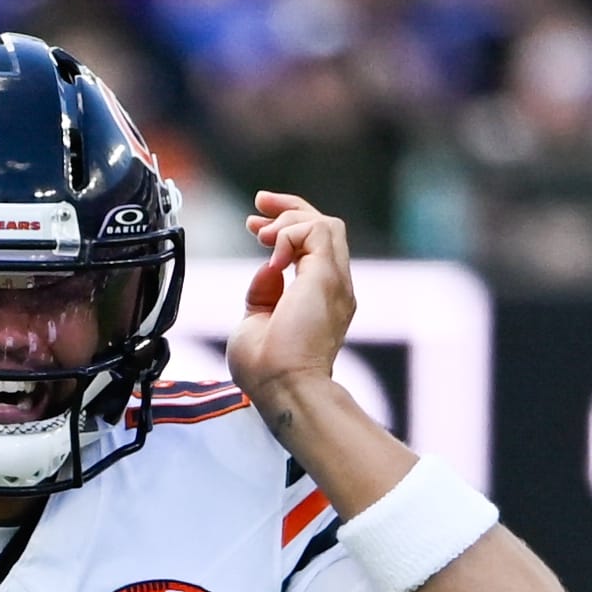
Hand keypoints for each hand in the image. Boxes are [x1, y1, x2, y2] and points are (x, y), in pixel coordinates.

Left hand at [224, 191, 355, 401]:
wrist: (283, 387)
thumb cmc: (267, 370)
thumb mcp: (256, 321)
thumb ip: (263, 294)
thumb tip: (267, 270)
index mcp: (320, 299)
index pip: (315, 249)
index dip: (287, 229)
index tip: (256, 226)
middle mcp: (334, 288)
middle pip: (325, 228)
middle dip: (290, 209)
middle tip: (259, 204)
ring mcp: (335, 283)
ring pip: (325, 224)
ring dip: (290, 219)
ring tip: (261, 233)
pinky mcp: (327, 278)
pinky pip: (317, 231)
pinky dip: (290, 232)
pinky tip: (272, 252)